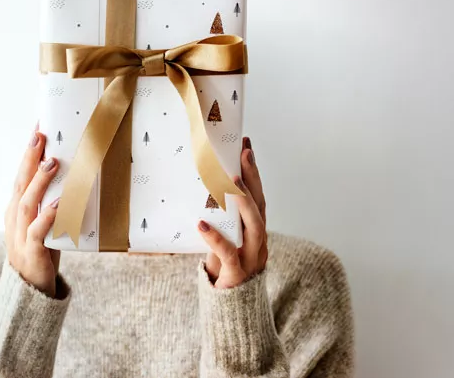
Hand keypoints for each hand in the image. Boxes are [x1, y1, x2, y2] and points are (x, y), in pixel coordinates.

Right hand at [4, 125, 61, 297]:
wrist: (30, 290)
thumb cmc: (41, 250)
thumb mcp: (44, 221)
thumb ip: (52, 200)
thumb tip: (77, 174)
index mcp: (17, 208)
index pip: (21, 174)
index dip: (28, 152)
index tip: (39, 127)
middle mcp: (15, 218)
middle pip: (20, 182)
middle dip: (29, 158)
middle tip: (40, 134)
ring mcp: (20, 235)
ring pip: (27, 203)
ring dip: (39, 182)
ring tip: (51, 163)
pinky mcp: (32, 252)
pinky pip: (38, 232)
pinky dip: (47, 216)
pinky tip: (58, 204)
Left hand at [198, 137, 267, 288]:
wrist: (229, 307)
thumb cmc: (222, 268)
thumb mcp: (220, 238)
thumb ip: (217, 218)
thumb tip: (192, 188)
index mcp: (255, 230)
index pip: (258, 196)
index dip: (253, 172)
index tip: (246, 146)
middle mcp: (259, 242)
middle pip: (261, 205)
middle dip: (253, 178)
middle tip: (243, 154)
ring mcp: (252, 258)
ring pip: (255, 227)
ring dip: (245, 202)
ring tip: (230, 182)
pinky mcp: (238, 274)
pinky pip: (229, 254)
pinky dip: (216, 239)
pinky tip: (201, 225)